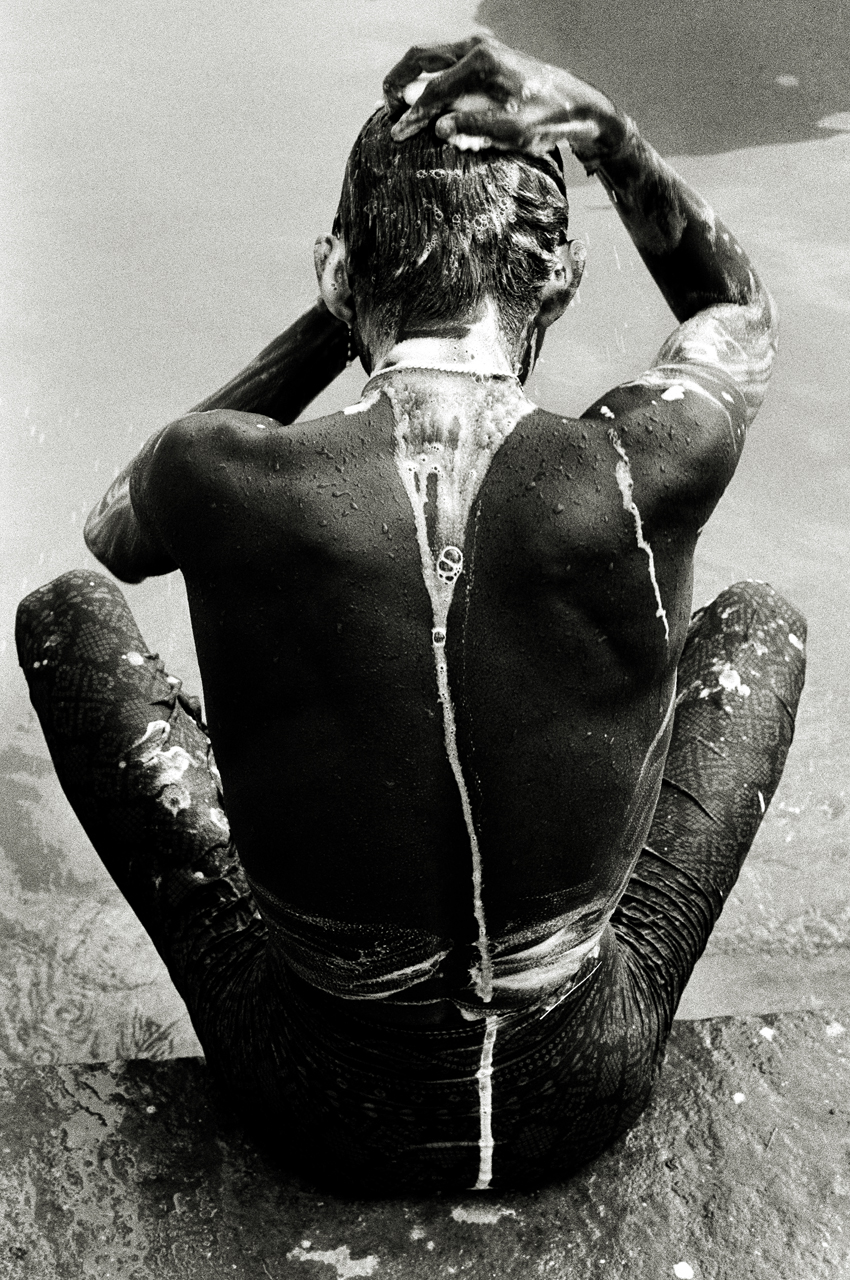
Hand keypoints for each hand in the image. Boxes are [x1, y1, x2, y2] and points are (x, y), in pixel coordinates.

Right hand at [384, 36, 627, 161]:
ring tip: (396, 104)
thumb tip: (438, 127)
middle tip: (385, 107)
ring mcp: (479, 49)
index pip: (433, 90)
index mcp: (480, 64)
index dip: (412, 115)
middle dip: (398, 81)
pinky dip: (428, 79)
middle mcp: (476, 48)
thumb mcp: (512, 130)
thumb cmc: (547, 119)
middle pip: (421, 57)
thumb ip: (474, 126)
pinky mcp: (483, 57)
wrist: (574, 103)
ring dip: (411, 78)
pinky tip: (423, 101)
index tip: (396, 134)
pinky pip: (445, 63)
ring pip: (430, 57)